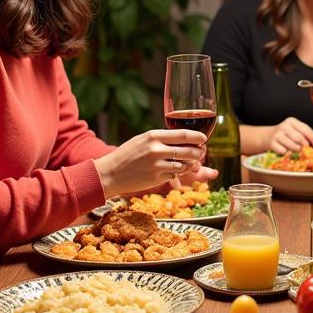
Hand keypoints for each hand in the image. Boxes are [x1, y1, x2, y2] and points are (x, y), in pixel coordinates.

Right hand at [93, 129, 216, 197]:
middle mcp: (155, 149)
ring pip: (185, 165)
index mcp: (153, 136)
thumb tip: (184, 140)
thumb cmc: (127, 155)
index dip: (197, 137)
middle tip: (201, 153)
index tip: (203, 139)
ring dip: (191, 165)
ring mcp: (156, 165)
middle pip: (188, 150)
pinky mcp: (156, 179)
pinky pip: (175, 176)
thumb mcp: (142, 140)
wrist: (109, 173)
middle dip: (199, 152)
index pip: (183, 134)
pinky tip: (175, 172)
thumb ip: (161, 139)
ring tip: (190, 164)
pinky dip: (178, 174)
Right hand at [269, 117, 312, 153]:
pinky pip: (284, 152)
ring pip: (293, 146)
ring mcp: (277, 135)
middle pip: (300, 138)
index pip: (306, 129)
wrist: (267, 137)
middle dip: (305, 146)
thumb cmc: (286, 135)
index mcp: (292, 121)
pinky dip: (287, 154)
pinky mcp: (272, 143)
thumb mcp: (297, 132)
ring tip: (296, 150)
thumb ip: (309, 137)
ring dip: (297, 151)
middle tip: (305, 150)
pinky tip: (286, 151)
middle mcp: (284, 126)